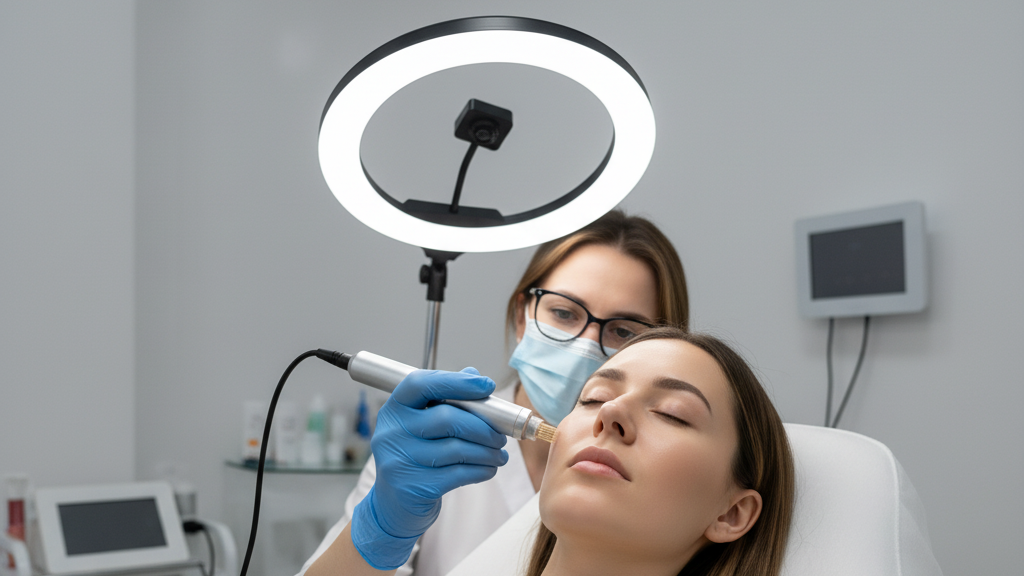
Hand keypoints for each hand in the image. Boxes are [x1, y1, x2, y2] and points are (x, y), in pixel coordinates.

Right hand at [350, 368, 508, 569]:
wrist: (393, 506)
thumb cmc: (415, 457)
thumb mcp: (423, 425)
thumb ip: (446, 398)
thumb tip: (473, 373)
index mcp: (394, 408)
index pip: (421, 384)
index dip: (457, 381)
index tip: (488, 385)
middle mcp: (391, 432)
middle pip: (447, 418)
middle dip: (483, 427)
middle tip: (500, 436)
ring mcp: (399, 461)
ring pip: (457, 449)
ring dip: (487, 452)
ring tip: (499, 455)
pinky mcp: (413, 487)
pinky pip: (458, 474)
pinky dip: (481, 470)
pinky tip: (489, 469)